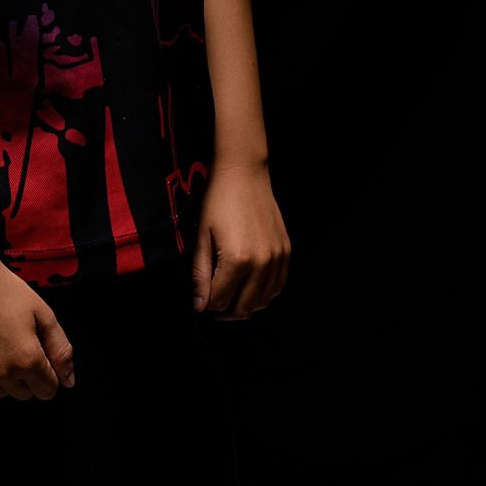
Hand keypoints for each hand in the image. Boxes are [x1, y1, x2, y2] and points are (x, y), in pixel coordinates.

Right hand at [0, 257, 76, 399]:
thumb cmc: (5, 290)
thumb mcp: (42, 312)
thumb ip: (60, 349)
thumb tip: (68, 382)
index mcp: (27, 359)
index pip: (47, 390)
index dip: (48, 372)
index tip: (38, 352)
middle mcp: (1, 373)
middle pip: (24, 394)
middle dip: (27, 376)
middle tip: (18, 343)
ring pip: (0, 392)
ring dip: (4, 377)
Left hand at [191, 160, 290, 320]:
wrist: (244, 173)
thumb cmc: (219, 201)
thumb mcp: (202, 236)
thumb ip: (200, 274)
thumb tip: (199, 305)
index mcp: (237, 260)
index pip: (220, 300)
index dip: (207, 304)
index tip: (201, 299)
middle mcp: (261, 263)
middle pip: (244, 307)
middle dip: (225, 311)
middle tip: (214, 304)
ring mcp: (277, 258)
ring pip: (263, 301)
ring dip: (246, 305)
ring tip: (231, 297)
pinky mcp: (285, 251)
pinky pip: (278, 286)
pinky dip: (264, 293)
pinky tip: (251, 287)